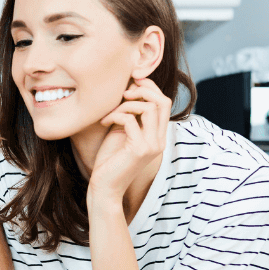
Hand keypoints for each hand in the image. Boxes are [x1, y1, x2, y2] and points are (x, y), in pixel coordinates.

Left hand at [87, 79, 170, 201]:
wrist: (105, 187)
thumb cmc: (110, 160)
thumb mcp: (122, 132)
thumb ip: (130, 115)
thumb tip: (129, 88)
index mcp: (158, 135)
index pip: (164, 102)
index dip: (150, 87)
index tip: (132, 82)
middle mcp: (160, 140)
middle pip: (163, 101)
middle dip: (143, 89)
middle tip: (124, 91)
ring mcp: (152, 145)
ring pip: (149, 108)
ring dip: (126, 104)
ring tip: (110, 111)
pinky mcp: (139, 150)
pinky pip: (130, 120)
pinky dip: (115, 115)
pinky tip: (103, 122)